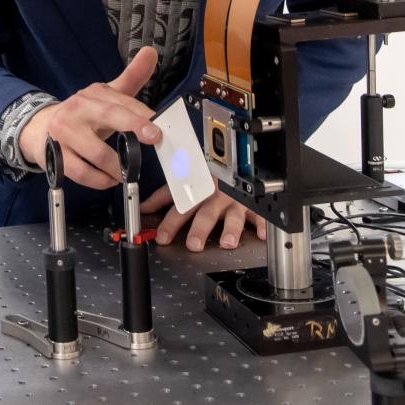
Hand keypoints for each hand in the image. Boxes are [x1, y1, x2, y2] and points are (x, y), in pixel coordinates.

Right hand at [19, 47, 162, 189]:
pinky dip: (100, 179)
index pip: (121, 102)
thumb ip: (131, 77)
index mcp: (94, 94)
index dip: (141, 115)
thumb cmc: (82, 114)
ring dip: (118, 166)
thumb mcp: (105, 95)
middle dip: (133, 127)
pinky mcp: (55, 155)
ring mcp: (64, 132)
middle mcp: (78, 109)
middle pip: (109, 116)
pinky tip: (108, 179)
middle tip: (153, 139)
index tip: (159, 127)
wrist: (39, 127)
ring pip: (97, 152)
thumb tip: (151, 52)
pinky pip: (82, 172)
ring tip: (128, 172)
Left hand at [141, 184, 266, 250]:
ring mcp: (234, 202)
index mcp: (196, 193)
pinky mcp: (251, 205)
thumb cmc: (205, 175)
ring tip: (227, 243)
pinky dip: (262, 225)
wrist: (230, 160)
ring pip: (232, 216)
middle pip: (205, 215)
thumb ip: (162, 197)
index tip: (162, 237)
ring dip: (230, 230)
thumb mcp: (182, 183)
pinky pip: (259, 216)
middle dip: (199, 229)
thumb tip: (143, 208)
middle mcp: (214, 198)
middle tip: (194, 244)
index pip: (179, 208)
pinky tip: (261, 235)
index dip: (169, 223)